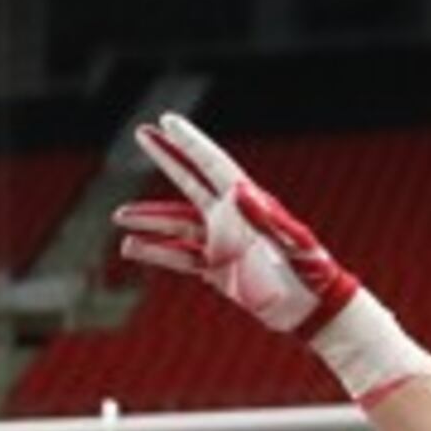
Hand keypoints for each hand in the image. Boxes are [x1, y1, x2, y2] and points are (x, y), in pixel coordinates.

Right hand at [115, 113, 430, 402]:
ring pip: (177, 225)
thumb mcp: (291, 244)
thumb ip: (264, 217)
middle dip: (167, 156)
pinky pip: (180, 257)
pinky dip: (156, 252)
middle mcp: (230, 217)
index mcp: (247, 203)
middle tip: (142, 133)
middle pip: (190, 180)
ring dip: (149, 220)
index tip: (167, 121)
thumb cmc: (308, 274)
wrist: (311, 309)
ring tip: (119, 216)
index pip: (212, 165)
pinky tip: (132, 248)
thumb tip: (236, 189)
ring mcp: (222, 242)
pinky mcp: (217, 268)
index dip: (189, 142)